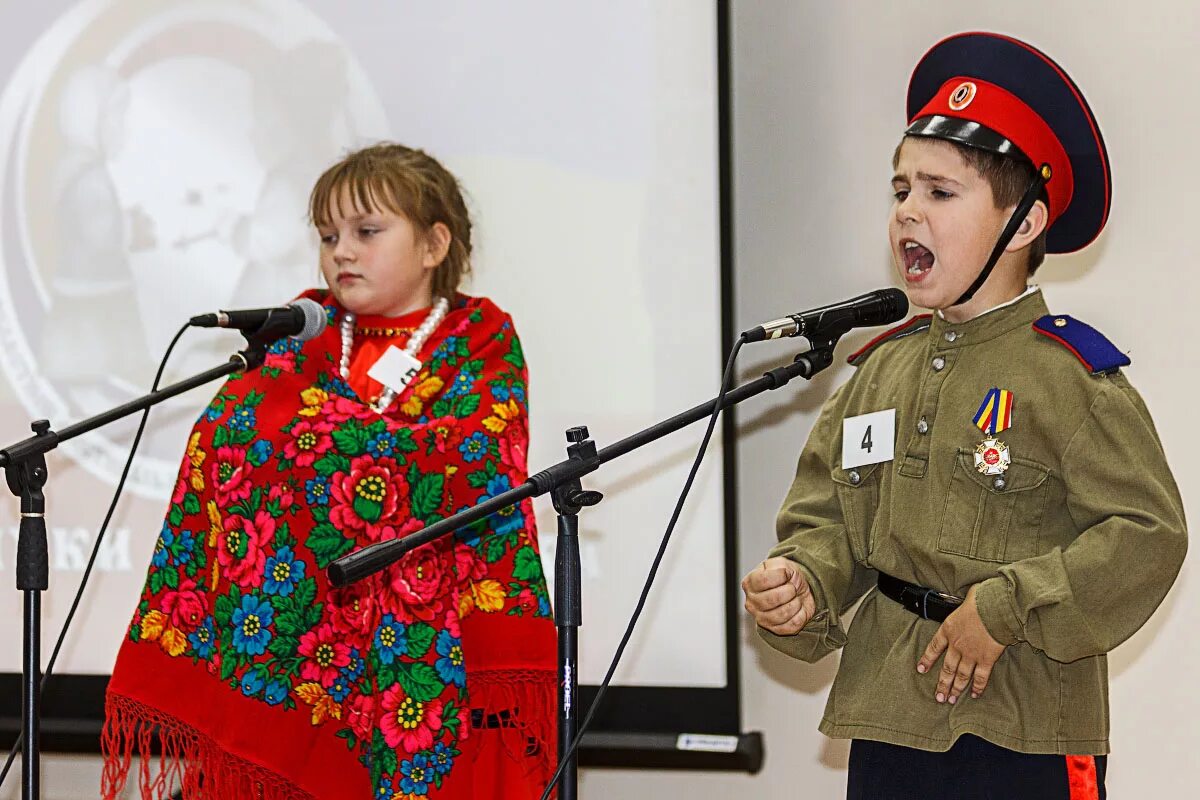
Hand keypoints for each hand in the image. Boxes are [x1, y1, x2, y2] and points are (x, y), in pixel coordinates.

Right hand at [741, 557, 815, 634]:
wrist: (796, 590)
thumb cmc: (786, 577)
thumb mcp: (782, 564)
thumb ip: (780, 566)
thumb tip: (783, 574)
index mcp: (749, 584)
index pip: (764, 581)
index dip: (781, 576)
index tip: (785, 575)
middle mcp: (751, 603)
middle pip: (772, 599)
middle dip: (789, 591)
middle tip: (792, 588)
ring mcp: (762, 619)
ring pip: (783, 614)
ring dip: (795, 603)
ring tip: (794, 598)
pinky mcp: (776, 630)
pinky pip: (792, 625)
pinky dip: (801, 614)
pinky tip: (797, 608)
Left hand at [917, 585, 1005, 703]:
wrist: (996, 608)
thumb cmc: (982, 599)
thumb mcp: (966, 598)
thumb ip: (965, 603)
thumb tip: (971, 595)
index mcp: (948, 629)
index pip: (934, 647)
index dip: (927, 659)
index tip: (920, 670)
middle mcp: (957, 644)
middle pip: (947, 668)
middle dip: (942, 684)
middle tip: (938, 697)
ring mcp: (971, 654)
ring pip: (961, 675)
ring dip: (955, 689)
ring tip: (950, 700)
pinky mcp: (987, 659)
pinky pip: (980, 677)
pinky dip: (977, 687)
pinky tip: (974, 694)